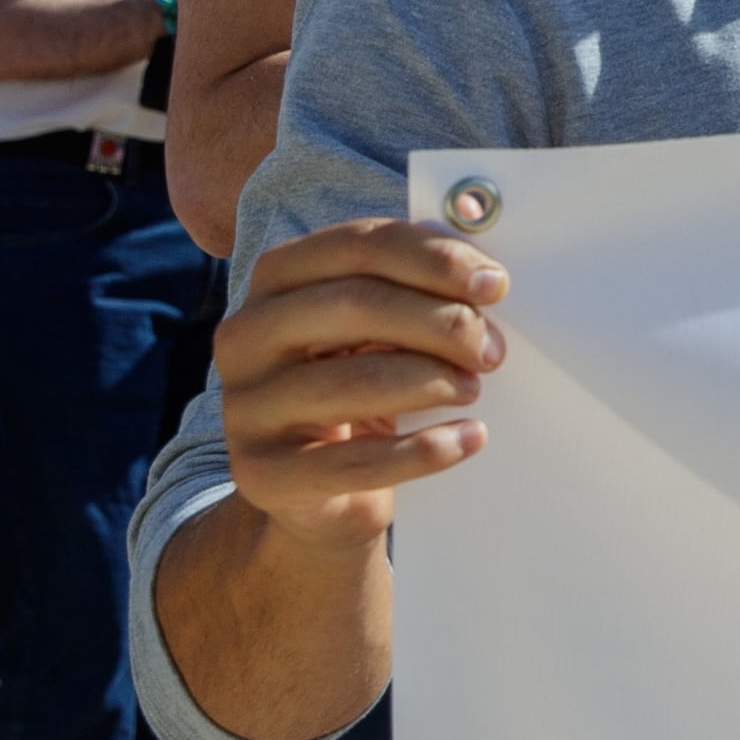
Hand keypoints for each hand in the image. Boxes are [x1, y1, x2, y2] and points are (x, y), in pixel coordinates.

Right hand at [212, 216, 509, 555]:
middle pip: (354, 304)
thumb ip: (414, 290)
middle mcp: (245, 335)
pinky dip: (427, 450)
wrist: (320, 493)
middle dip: (439, 322)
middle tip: (491, 349)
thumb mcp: (377, 330)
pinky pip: (358, 461)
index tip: (494, 284)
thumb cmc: (360, 388)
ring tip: (473, 389)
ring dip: (434, 382)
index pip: (356, 246)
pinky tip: (470, 438)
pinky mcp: (262, 474)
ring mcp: (245, 407)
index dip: (432, 259)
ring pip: (356, 381)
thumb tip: (484, 275)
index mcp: (275, 280)